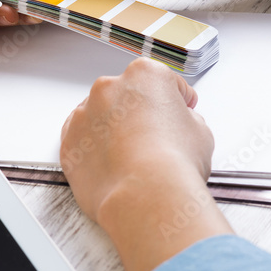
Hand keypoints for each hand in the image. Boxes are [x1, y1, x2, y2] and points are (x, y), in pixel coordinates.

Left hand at [61, 58, 231, 270]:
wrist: (145, 196)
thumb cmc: (173, 163)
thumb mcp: (201, 132)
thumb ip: (186, 118)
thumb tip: (181, 123)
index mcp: (144, 75)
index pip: (163, 80)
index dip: (176, 99)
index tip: (180, 110)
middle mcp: (108, 88)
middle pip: (127, 96)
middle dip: (140, 113)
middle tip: (157, 140)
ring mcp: (83, 113)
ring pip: (101, 117)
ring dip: (114, 131)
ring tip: (135, 159)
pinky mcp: (69, 141)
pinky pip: (83, 141)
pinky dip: (95, 150)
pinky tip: (115, 167)